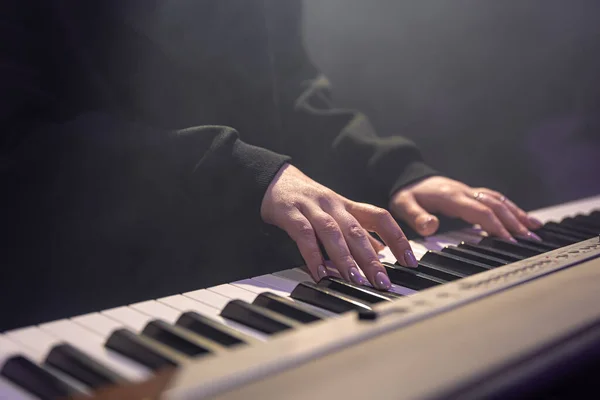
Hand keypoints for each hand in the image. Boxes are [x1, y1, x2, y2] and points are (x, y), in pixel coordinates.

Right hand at [261, 163, 417, 288]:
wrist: (274, 179)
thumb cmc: (308, 201)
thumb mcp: (336, 213)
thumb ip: (357, 231)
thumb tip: (382, 251)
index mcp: (347, 205)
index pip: (380, 218)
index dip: (397, 238)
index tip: (409, 261)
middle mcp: (333, 205)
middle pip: (357, 230)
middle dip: (371, 258)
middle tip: (383, 282)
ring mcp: (311, 208)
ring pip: (332, 232)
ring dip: (345, 258)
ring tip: (355, 280)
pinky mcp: (290, 213)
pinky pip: (303, 235)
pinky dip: (313, 255)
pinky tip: (320, 274)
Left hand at [389, 176, 542, 240]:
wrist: (405, 177)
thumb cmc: (406, 194)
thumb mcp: (403, 205)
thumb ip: (417, 217)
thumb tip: (431, 227)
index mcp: (451, 196)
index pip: (480, 211)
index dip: (496, 225)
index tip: (510, 240)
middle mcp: (464, 192)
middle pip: (495, 206)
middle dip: (515, 222)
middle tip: (531, 241)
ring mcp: (469, 191)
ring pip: (499, 200)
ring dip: (518, 214)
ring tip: (536, 230)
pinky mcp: (470, 193)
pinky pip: (495, 199)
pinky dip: (512, 208)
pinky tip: (523, 217)